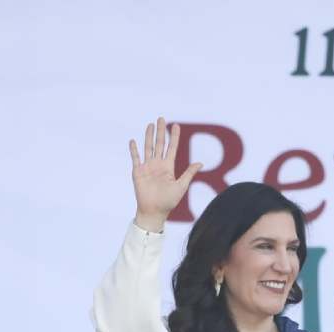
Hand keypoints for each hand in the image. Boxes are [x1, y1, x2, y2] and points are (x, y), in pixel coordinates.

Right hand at [129, 116, 200, 232]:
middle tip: (161, 118)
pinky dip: (134, 150)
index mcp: (168, 167)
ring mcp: (147, 167)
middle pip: (159, 144)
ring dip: (149, 136)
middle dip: (160, 131)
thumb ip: (189, 173)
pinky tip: (133, 140)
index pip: (171, 148)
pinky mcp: (137, 172)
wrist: (154, 211)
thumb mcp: (181, 186)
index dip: (174, 136)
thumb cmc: (168, 202)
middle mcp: (157, 165)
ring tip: (150, 124)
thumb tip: (200, 163)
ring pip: (148, 147)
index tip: (175, 125)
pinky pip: (135, 158)